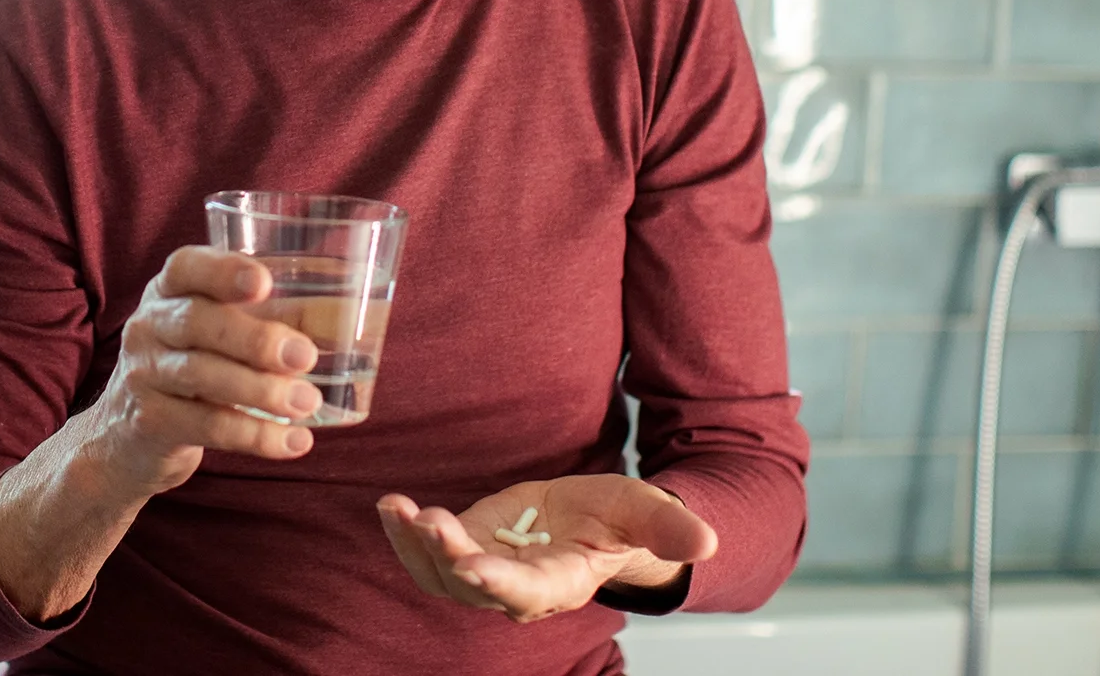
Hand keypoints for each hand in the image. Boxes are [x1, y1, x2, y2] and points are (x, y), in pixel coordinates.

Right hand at [79, 245, 324, 496]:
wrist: (124, 439)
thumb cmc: (192, 370)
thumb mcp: (220, 337)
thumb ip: (275, 321)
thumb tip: (343, 319)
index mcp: (168, 292)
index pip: (185, 268)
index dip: (223, 271)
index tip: (264, 283)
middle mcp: (148, 326)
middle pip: (197, 322)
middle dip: (254, 338)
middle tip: (304, 356)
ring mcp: (144, 375)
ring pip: (201, 376)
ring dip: (261, 390)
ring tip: (308, 403)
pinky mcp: (150, 423)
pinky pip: (206, 426)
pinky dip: (256, 435)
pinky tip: (294, 442)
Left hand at [376, 475, 716, 622]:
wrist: (592, 522)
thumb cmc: (619, 520)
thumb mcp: (645, 514)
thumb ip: (669, 528)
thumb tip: (708, 542)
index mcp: (561, 582)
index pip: (526, 592)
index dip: (497, 581)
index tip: (471, 564)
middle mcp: (517, 587)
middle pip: (474, 587)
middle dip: (448, 558)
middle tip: (429, 522)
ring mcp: (486, 570)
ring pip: (439, 577)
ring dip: (414, 548)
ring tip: (398, 510)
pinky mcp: (465, 546)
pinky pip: (426, 554)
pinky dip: (404, 534)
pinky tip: (390, 506)